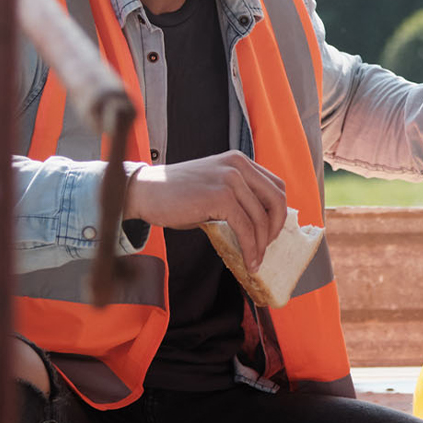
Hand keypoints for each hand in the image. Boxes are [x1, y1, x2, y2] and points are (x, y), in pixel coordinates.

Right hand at [125, 151, 286, 272]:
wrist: (144, 192)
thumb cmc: (175, 195)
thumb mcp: (213, 188)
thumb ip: (236, 197)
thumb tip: (259, 225)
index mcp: (240, 161)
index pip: (276, 185)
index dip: (278, 211)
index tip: (271, 231)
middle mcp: (239, 165)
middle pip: (277, 199)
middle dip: (276, 228)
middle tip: (267, 248)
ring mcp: (230, 179)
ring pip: (260, 218)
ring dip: (261, 245)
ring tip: (255, 261)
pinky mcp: (220, 196)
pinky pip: (245, 227)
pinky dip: (250, 248)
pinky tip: (247, 261)